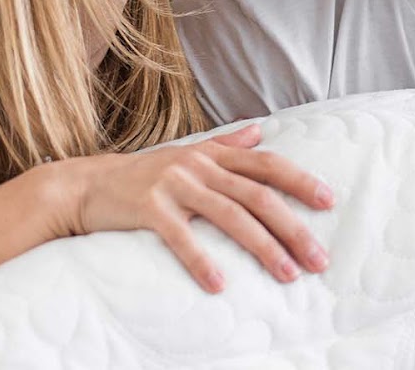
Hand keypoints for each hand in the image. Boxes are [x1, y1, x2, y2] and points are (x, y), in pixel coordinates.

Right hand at [50, 123, 333, 292]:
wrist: (86, 185)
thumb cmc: (144, 174)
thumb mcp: (187, 153)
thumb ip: (226, 145)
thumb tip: (260, 131)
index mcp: (212, 155)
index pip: (266, 165)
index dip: (300, 181)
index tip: (328, 202)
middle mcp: (198, 166)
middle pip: (258, 195)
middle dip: (293, 228)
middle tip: (318, 259)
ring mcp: (174, 185)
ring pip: (230, 215)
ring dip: (263, 247)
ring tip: (286, 274)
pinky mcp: (149, 208)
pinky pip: (181, 236)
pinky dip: (202, 260)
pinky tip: (220, 283)